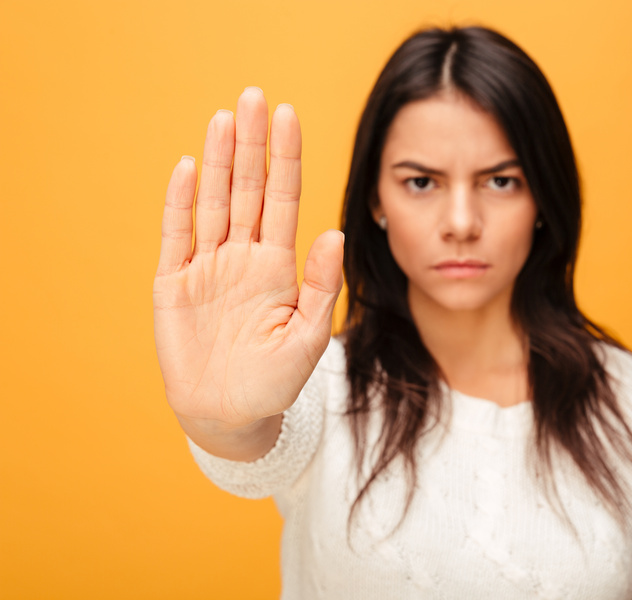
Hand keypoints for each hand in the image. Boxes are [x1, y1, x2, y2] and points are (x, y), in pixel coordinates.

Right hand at [153, 87, 342, 437]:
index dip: (285, 159)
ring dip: (216, 161)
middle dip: (250, 144)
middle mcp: (243, 256)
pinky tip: (186, 167)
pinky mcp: (174, 284)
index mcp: (278, 265)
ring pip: (213, 203)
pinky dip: (179, 203)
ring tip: (224, 118)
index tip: (288, 116)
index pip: (283, 199)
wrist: (230, 415)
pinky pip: (177, 236)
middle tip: (253, 96)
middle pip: (246, 189)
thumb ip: (321, 285)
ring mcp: (207, 267)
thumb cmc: (275, 380)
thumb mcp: (308, 336)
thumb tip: (335, 233)